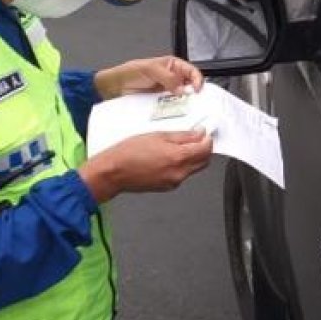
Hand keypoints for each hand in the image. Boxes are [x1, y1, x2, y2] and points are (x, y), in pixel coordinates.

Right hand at [80, 130, 212, 202]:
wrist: (113, 172)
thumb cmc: (129, 152)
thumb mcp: (158, 135)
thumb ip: (183, 136)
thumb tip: (199, 133)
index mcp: (178, 157)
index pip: (205, 149)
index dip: (208, 139)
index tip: (204, 132)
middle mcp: (179, 172)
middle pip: (204, 161)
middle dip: (204, 149)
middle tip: (196, 138)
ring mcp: (174, 182)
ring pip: (194, 169)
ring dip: (193, 157)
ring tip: (179, 146)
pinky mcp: (167, 187)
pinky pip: (182, 175)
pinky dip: (182, 165)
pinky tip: (169, 157)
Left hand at [94, 56, 203, 99]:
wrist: (115, 86)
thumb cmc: (130, 72)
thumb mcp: (150, 69)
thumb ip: (167, 77)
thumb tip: (182, 89)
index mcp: (173, 66)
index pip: (192, 71)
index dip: (197, 80)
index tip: (197, 90)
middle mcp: (173, 78)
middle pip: (190, 86)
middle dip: (194, 93)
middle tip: (193, 101)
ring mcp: (168, 91)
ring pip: (183, 98)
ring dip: (185, 103)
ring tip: (185, 108)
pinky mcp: (162, 102)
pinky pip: (173, 106)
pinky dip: (175, 109)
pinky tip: (175, 113)